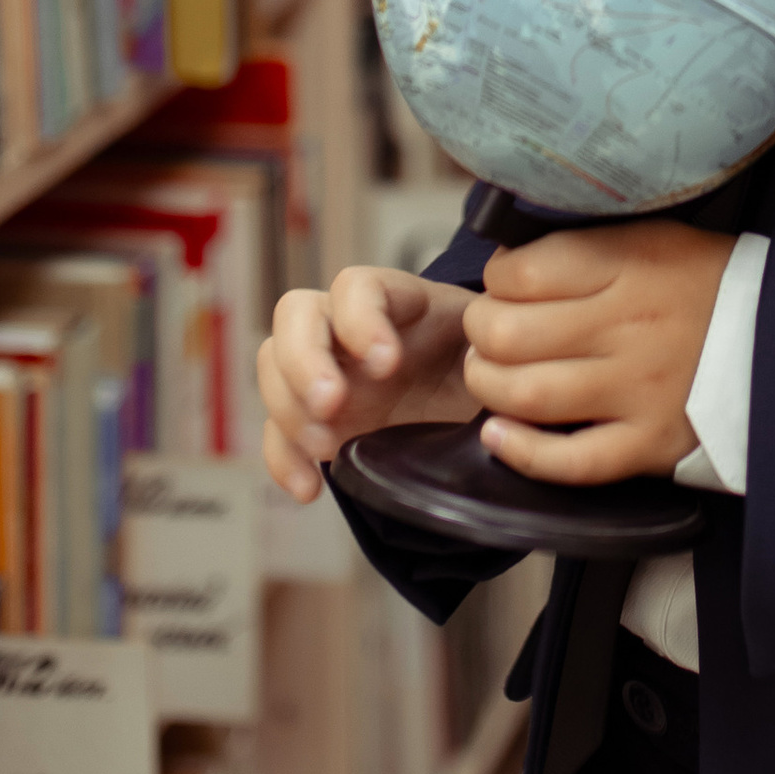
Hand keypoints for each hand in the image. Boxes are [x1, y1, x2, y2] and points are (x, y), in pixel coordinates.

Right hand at [258, 264, 473, 501]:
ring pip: (273, 365)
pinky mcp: (318, 418)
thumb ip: (492, 356)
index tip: (387, 364)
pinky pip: (277, 431)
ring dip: (289, 408)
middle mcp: (354, 327)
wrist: (485, 408)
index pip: (358, 285)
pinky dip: (283, 459)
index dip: (362, 318)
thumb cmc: (495, 368)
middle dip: (304, 359)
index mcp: (403, 301)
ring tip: (327, 447)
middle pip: (296, 314)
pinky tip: (310, 488)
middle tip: (332, 403)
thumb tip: (490, 370)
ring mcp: (330, 370)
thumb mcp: (501, 353)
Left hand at [462, 219, 735, 486]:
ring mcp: (639, 390)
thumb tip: (509, 264)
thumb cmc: (708, 285)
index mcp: (630, 265)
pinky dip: (522, 452)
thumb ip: (587, 248)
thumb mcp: (654, 238)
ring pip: (527, 395)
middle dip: (480, 332)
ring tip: (490, 375)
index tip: (505, 284)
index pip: (523, 272)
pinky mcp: (649, 443)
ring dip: (488, 386)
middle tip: (488, 331)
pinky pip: (570, 461)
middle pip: (509, 334)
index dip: (496, 278)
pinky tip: (499, 435)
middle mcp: (629, 327)